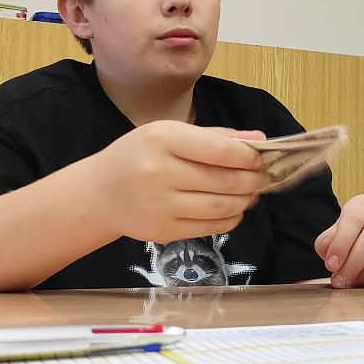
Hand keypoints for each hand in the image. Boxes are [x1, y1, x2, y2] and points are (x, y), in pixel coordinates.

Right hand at [88, 120, 271, 242]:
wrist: (100, 193)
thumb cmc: (139, 155)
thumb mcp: (170, 133)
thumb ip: (215, 136)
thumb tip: (259, 140)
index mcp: (162, 139)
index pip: (219, 150)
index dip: (248, 157)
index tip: (260, 158)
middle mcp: (158, 172)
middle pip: (224, 181)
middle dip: (253, 180)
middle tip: (263, 177)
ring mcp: (159, 205)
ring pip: (221, 207)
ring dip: (245, 201)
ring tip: (251, 193)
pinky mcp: (163, 231)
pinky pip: (210, 227)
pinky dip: (231, 219)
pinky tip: (234, 209)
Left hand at [314, 194, 363, 287]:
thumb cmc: (351, 239)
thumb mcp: (333, 237)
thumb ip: (326, 243)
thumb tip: (328, 250)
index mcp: (363, 205)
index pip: (353, 219)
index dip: (341, 244)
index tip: (331, 265)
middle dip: (354, 263)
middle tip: (341, 280)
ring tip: (355, 282)